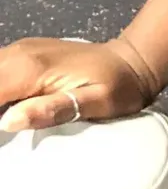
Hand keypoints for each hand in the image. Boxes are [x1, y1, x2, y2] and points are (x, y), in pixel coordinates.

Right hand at [0, 38, 158, 131]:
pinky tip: (7, 106)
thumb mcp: (96, 103)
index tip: (1, 138)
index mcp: (30, 68)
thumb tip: (8, 122)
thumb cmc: (119, 86)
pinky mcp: (23, 54)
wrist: (134, 60)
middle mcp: (18, 54)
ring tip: (4, 123)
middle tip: (4, 136)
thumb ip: (53, 110)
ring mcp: (20, 50)